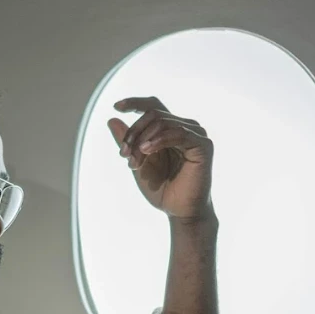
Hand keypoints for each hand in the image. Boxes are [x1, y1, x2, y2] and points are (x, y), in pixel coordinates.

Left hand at [107, 97, 213, 220]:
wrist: (179, 211)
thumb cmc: (161, 189)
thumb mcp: (137, 162)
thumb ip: (128, 142)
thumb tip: (111, 120)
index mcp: (169, 130)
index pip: (153, 106)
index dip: (135, 102)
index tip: (116, 106)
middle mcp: (184, 127)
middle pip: (153, 114)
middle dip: (134, 133)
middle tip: (123, 155)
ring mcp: (195, 134)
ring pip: (162, 122)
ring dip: (142, 141)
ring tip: (134, 162)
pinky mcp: (203, 145)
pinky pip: (178, 133)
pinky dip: (159, 140)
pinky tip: (146, 150)